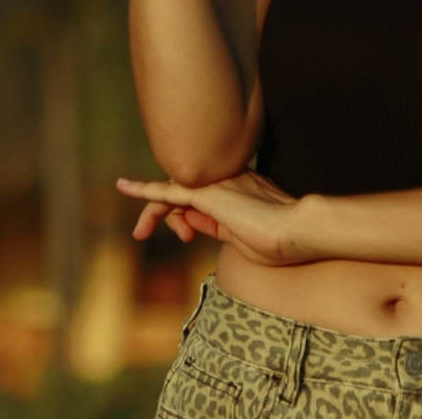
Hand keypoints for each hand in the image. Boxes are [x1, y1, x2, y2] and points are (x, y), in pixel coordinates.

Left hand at [116, 171, 310, 266]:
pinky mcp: (207, 194)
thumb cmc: (279, 242)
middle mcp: (227, 179)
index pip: (201, 196)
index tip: (187, 236)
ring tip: (139, 232)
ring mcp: (217, 184)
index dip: (185, 216)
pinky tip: (124, 186)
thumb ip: (217, 227)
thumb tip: (191, 223)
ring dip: (154, 212)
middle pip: (185, 191)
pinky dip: (144, 190)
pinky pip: (168, 190)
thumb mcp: (242, 238)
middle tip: (145, 234)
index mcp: (239, 187)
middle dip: (167, 214)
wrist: (297, 231)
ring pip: (175, 191)